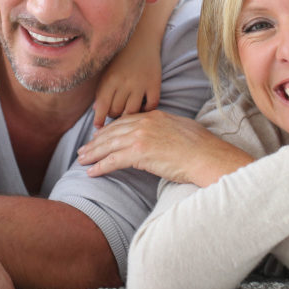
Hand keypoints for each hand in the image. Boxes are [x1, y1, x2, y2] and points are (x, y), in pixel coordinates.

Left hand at [77, 111, 252, 186]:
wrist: (206, 156)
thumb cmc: (201, 147)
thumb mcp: (182, 129)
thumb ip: (166, 129)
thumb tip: (163, 136)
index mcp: (155, 116)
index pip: (126, 121)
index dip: (110, 129)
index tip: (100, 136)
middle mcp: (145, 123)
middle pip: (113, 132)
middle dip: (96, 141)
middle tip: (84, 149)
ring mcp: (141, 137)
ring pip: (109, 145)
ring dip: (93, 154)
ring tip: (82, 160)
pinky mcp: (139, 153)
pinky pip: (113, 160)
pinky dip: (100, 166)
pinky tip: (91, 172)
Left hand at [92, 47, 162, 126]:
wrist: (141, 37)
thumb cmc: (120, 56)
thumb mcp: (106, 71)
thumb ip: (101, 90)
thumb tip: (97, 109)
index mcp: (109, 80)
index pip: (102, 106)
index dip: (99, 119)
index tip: (99, 126)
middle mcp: (124, 83)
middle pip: (116, 111)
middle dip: (113, 115)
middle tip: (115, 113)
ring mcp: (140, 84)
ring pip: (132, 111)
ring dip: (128, 115)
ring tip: (127, 112)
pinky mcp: (154, 84)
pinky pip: (151, 105)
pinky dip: (146, 110)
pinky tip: (142, 107)